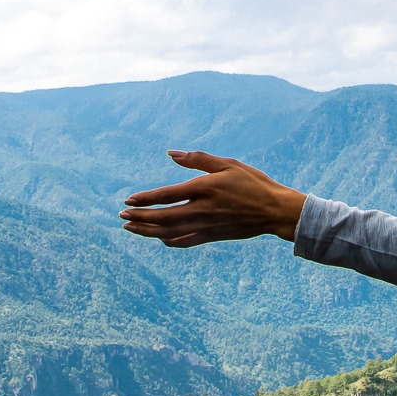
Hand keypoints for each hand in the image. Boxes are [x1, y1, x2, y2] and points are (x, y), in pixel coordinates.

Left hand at [121, 150, 306, 247]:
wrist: (275, 210)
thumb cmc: (252, 183)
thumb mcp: (227, 164)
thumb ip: (197, 159)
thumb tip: (170, 154)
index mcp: (204, 188)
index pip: (166, 196)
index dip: (145, 200)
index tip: (128, 201)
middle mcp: (202, 209)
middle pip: (163, 217)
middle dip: (139, 218)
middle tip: (121, 217)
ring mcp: (207, 225)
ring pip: (170, 232)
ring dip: (148, 231)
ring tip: (131, 228)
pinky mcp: (213, 236)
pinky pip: (186, 241)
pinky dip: (170, 241)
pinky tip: (160, 239)